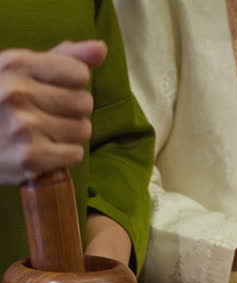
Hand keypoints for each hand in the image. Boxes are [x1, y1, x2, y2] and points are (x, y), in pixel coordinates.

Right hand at [0, 40, 105, 183]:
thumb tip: (101, 49)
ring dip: (70, 135)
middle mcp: (18, 94)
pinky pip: (75, 154)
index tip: (56, 91)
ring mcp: (24, 128)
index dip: (74, 84)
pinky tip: (47, 151)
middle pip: (84, 103)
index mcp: (15, 66)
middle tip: (50, 116)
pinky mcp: (30, 158)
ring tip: (48, 134)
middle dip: (73, 111)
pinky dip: (65, 156)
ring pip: (82, 130)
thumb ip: (61, 58)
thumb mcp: (18, 72)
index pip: (78, 73)